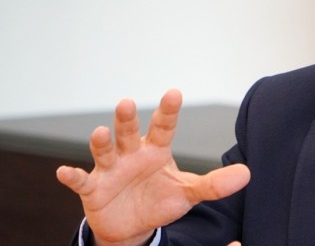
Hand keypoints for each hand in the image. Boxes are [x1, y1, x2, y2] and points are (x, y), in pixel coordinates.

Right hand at [56, 89, 249, 245]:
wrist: (133, 225)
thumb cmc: (161, 200)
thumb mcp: (189, 193)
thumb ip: (215, 184)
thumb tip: (247, 174)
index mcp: (156, 150)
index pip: (164, 127)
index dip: (168, 111)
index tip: (174, 93)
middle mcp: (132, 154)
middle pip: (130, 132)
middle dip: (128, 118)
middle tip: (129, 103)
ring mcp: (110, 169)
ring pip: (105, 151)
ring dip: (102, 142)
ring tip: (101, 132)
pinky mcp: (93, 189)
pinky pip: (82, 181)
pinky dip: (73, 176)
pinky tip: (64, 171)